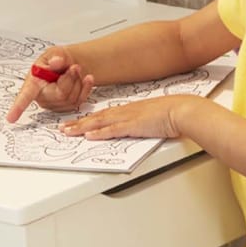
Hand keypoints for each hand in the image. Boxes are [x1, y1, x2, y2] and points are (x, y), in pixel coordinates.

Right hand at [6, 47, 94, 121]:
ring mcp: (55, 105)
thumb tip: (56, 61)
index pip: (25, 96)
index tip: (11, 118)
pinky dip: (86, 88)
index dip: (18, 107)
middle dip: (70, 79)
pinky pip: (80, 100)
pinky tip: (87, 79)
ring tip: (76, 70)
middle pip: (60, 95)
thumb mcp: (54, 53)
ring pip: (72, 98)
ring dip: (78, 82)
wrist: (70, 65)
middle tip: (74, 67)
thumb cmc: (57, 60)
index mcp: (33, 83)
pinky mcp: (67, 107)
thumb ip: (55, 57)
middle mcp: (42, 97)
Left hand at [61, 95, 199, 140]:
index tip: (78, 123)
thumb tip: (141, 128)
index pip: (105, 115)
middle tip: (63, 127)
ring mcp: (128, 118)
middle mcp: (125, 112)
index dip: (89, 119)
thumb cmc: (174, 113)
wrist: (182, 110)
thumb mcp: (155, 118)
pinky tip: (88, 136)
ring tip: (67, 132)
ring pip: (99, 123)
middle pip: (97, 118)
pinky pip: (112, 130)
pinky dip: (99, 133)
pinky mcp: (133, 126)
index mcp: (130, 110)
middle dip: (78, 123)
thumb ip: (145, 123)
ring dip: (81, 127)